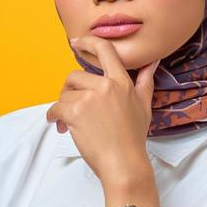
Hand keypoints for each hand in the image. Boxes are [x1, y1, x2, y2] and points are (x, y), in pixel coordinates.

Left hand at [46, 35, 158, 185]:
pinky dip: (53, 116)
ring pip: (65, 94)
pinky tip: (59, 125)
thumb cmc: (133, 138)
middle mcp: (106, 86)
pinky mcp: (75, 112)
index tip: (77, 42)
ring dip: (63, 107)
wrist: (124, 163)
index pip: (105, 51)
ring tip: (70, 122)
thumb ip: (145, 81)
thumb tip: (152, 62)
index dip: (88, 42)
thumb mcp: (144, 106)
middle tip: (72, 107)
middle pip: (75, 75)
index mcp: (121, 82)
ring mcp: (90, 99)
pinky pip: (56, 107)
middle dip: (70, 90)